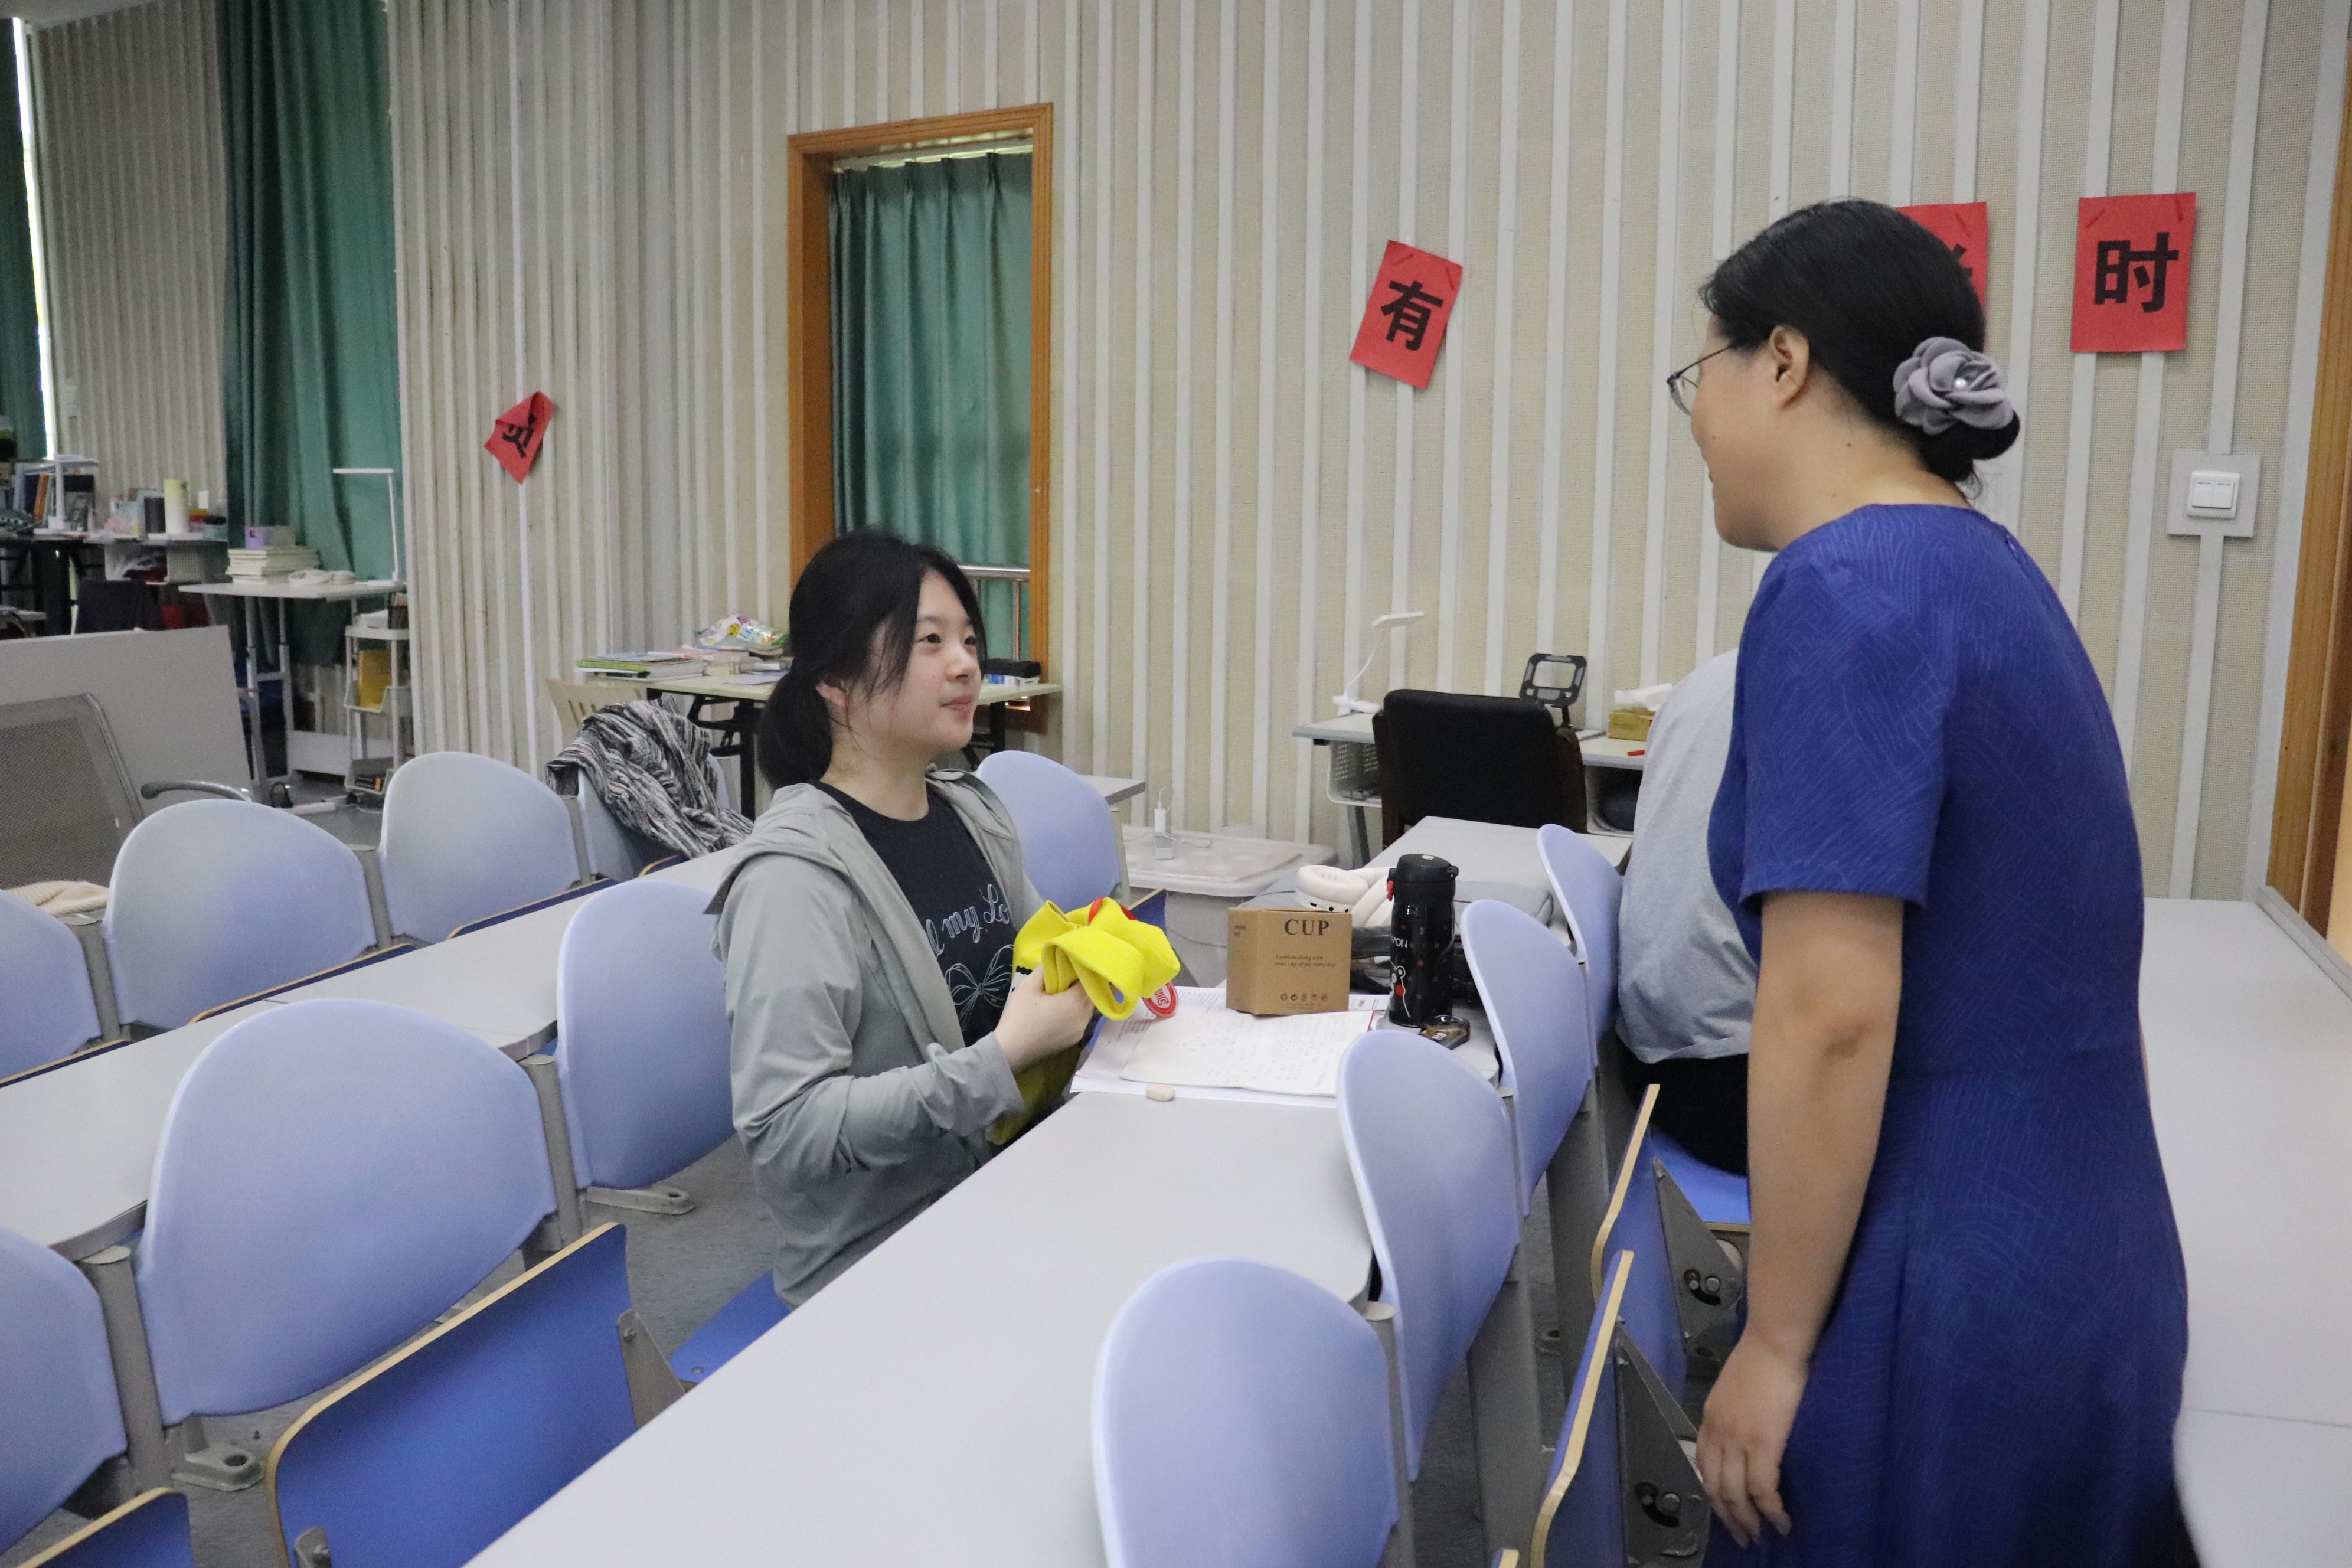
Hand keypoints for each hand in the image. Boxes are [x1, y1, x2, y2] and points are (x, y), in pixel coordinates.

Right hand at [994, 968, 1096, 1068]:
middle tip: (1072, 974)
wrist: (1011, 1051)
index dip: (1087, 970)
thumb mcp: (1029, 985)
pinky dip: (1075, 1012)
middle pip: (1093, 995)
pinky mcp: (1072, 1041)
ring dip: (1080, 999)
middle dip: (1085, 984)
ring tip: (1065, 991)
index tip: (1079, 962)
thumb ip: (1045, 968)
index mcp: (1077, 1001)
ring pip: (1087, 1009)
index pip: (1093, 980)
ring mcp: (1080, 1031)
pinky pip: (1080, 1021)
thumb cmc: (1020, 1015)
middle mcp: (1085, 1017)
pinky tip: (1061, 1009)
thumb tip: (1056, 958)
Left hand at [1696, 1336, 1806, 1546]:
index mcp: (1711, 1418)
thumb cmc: (1763, 1357)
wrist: (1774, 1342)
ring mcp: (1738, 1440)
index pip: (1704, 1464)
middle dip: (1727, 1516)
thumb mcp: (1736, 1387)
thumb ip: (1737, 1410)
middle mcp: (1718, 1432)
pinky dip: (1770, 1511)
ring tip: (1759, 1537)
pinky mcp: (1763, 1444)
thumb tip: (1750, 1427)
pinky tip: (1781, 1523)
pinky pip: (1762, 1489)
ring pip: (1735, 1493)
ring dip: (1747, 1521)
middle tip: (1742, 1536)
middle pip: (1715, 1486)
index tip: (1725, 1508)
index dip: (1714, 1491)